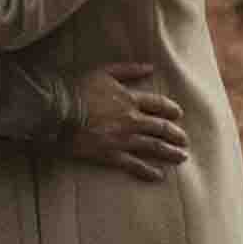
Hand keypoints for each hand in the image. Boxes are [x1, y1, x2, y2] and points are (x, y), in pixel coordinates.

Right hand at [59, 64, 185, 182]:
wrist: (58, 111)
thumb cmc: (77, 88)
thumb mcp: (104, 71)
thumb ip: (128, 70)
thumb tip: (150, 67)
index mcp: (129, 98)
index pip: (158, 104)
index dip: (170, 109)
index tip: (179, 114)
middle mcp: (131, 119)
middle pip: (160, 128)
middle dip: (175, 134)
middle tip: (184, 140)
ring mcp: (123, 138)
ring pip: (153, 146)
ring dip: (169, 152)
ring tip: (181, 157)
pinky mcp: (111, 154)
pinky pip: (134, 165)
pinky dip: (148, 171)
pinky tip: (159, 176)